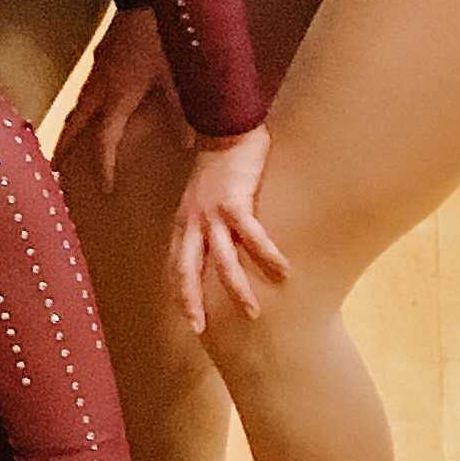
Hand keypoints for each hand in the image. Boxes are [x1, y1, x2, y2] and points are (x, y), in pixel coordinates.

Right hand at [56, 7, 178, 192]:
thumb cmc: (163, 38)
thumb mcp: (178, 78)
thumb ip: (180, 111)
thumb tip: (189, 142)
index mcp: (117, 97)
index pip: (104, 140)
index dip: (103, 166)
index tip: (104, 189)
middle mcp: (100, 88)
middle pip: (74, 125)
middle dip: (64, 149)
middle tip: (52, 170)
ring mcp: (95, 71)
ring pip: (75, 107)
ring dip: (68, 128)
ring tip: (62, 144)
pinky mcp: (98, 57)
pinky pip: (83, 90)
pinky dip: (79, 107)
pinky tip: (86, 107)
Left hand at [171, 124, 288, 331]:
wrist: (226, 130)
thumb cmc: (220, 168)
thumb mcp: (203, 200)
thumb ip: (208, 225)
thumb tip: (219, 249)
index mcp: (183, 223)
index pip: (176, 266)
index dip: (180, 294)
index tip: (190, 320)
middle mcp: (191, 221)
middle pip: (186, 269)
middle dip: (191, 301)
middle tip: (201, 330)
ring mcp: (211, 213)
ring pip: (220, 259)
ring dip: (236, 287)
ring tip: (252, 311)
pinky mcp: (234, 201)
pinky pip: (251, 234)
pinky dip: (267, 254)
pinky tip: (284, 271)